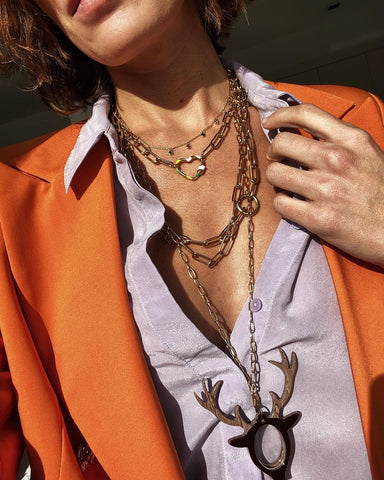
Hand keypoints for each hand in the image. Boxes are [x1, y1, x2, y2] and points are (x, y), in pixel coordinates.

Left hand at [262, 103, 383, 264]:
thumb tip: (304, 137)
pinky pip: (279, 203)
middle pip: (281, 143)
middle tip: (279, 161)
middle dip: (274, 152)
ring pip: (275, 173)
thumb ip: (339, 141)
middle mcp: (337, 159)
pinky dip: (283, 204)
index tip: (270, 123)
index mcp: (352, 139)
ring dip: (277, 180)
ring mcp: (326, 189)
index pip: (306, 113)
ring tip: (288, 186)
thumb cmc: (382, 193)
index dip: (280, 115)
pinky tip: (294, 205)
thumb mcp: (368, 154)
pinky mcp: (317, 217)